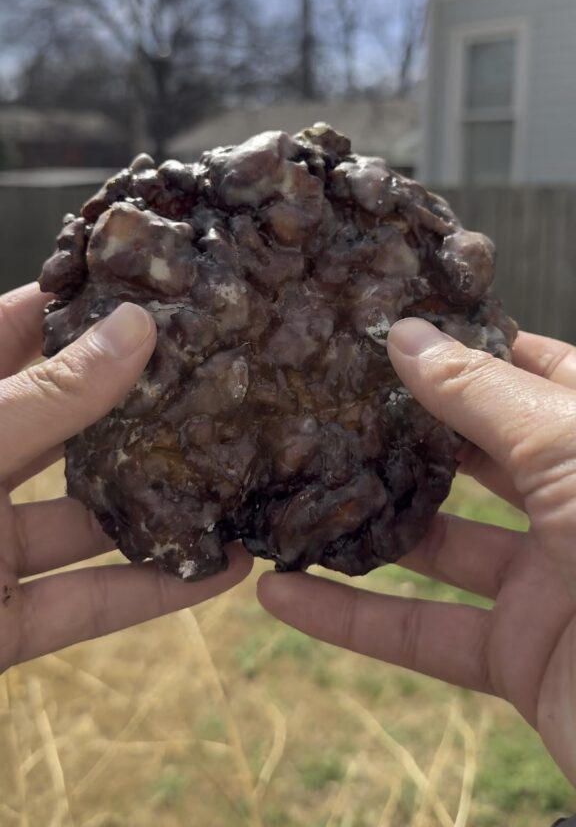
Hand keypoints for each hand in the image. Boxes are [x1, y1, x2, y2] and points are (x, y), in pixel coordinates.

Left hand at [0, 284, 251, 672]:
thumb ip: (47, 397)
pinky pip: (88, 602)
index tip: (160, 282)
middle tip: (222, 372)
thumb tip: (134, 329)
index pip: (15, 330)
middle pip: (67, 421)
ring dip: (159, 503)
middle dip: (140, 401)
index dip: (82, 304)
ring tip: (236, 469)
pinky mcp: (3, 623)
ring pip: (87, 516)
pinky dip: (152, 590)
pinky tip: (223, 570)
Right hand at [259, 318, 575, 783]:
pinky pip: (424, 635)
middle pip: (477, 457)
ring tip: (291, 489)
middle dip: (406, 432)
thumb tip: (405, 335)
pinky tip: (282, 596)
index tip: (399, 325)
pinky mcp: (521, 658)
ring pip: (439, 546)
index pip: (536, 374)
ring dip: (365, 526)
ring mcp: (549, 582)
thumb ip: (481, 393)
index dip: (473, 347)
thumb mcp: (568, 447)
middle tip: (327, 400)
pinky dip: (351, 620)